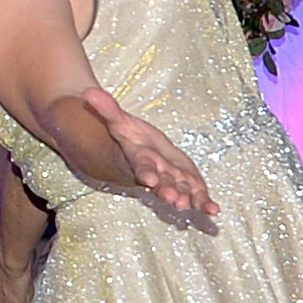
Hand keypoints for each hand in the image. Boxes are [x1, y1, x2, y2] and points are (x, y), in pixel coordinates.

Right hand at [81, 87, 216, 216]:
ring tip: (200, 208)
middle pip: (163, 184)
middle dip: (169, 192)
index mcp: (140, 160)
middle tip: (177, 201)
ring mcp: (171, 179)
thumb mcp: (118, 121)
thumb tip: (88, 92)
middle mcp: (156, 174)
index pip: (142, 167)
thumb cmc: (126, 137)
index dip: (146, 173)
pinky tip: (213, 210)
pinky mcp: (185, 181)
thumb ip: (107, 109)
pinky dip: (203, 202)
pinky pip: (195, 193)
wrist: (134, 153)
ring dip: (189, 200)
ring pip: (181, 191)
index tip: (149, 180)